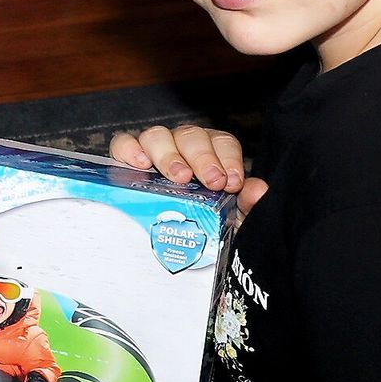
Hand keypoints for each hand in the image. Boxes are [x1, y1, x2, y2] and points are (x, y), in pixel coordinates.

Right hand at [109, 123, 267, 215]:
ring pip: (158, 135)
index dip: (228, 158)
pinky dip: (130, 149)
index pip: (221, 142)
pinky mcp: (125, 159)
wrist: (171, 246)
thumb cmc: (200, 226)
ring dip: (169, 154)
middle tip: (211, 181)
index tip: (231, 182)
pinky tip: (140, 164)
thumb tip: (257, 190)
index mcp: (210, 156)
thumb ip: (247, 205)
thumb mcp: (229, 221)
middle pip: (191, 135)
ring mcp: (152, 151)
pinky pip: (123, 143)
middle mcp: (181, 148)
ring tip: (179, 177)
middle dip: (202, 157)